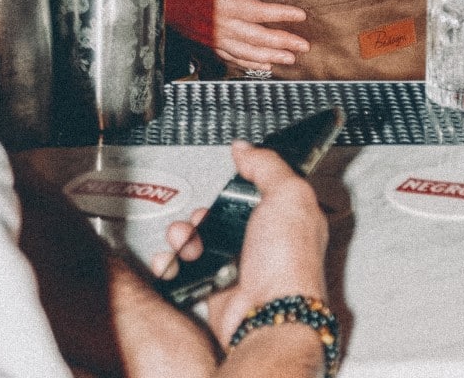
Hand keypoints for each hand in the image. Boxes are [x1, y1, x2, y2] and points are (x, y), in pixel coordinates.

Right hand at [158, 141, 327, 347]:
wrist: (267, 316)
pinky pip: (188, 269)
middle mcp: (266, 241)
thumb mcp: (287, 194)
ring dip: (186, 234)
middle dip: (208, 208)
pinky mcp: (218, 287)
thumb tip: (246, 148)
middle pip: (227, 212)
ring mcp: (241, 265)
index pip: (266, 187)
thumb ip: (267, 165)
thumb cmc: (288, 262)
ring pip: (204, 238)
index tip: (234, 171)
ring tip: (184, 236)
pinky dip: (174, 262)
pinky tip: (173, 256)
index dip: (248, 178)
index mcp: (290, 216)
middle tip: (205, 211)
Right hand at [166, 0, 308, 70]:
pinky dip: (250, 63)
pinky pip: (233, 58)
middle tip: (304, 47)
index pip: (261, 12)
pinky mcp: (210, 46)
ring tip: (290, 59)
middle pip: (260, 37)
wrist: (157, 3)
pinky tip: (263, 65)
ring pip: (249, 52)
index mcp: (226, 7)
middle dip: (284, 42)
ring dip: (272, 56)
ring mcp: (217, 40)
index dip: (282, 15)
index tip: (300, 16)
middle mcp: (224, 27)